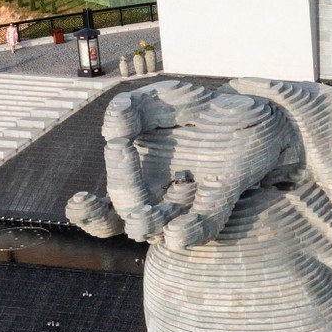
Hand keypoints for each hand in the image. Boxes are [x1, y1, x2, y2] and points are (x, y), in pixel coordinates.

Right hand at [66, 80, 299, 248]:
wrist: (250, 109)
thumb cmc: (198, 108)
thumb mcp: (161, 98)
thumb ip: (132, 108)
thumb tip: (111, 128)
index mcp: (135, 180)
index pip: (102, 213)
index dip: (87, 215)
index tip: (81, 199)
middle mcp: (158, 197)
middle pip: (128, 212)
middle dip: (124, 191)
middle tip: (121, 151)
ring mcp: (190, 201)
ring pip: (163, 229)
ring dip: (150, 224)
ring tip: (142, 218)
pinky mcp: (222, 196)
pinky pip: (206, 223)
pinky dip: (191, 231)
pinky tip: (177, 232)